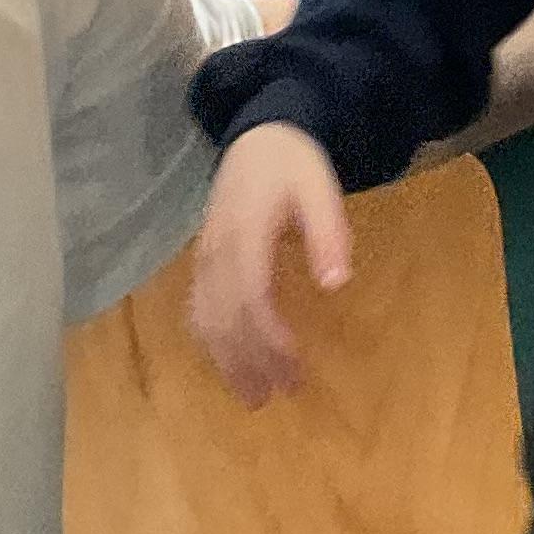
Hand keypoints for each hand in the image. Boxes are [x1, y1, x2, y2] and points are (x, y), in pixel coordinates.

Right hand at [189, 124, 352, 407]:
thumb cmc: (293, 165)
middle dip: (250, 361)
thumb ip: (328, 233)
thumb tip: (336, 284)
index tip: (294, 371)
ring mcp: (205, 257)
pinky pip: (197, 308)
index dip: (269, 340)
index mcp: (246, 233)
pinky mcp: (203, 261)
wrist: (257, 138)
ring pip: (205, 317)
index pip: (251, 297)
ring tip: (252, 396)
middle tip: (279, 395)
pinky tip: (227, 363)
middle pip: (225, 316)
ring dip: (226, 359)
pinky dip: (210, 341)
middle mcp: (217, 250)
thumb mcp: (320, 189)